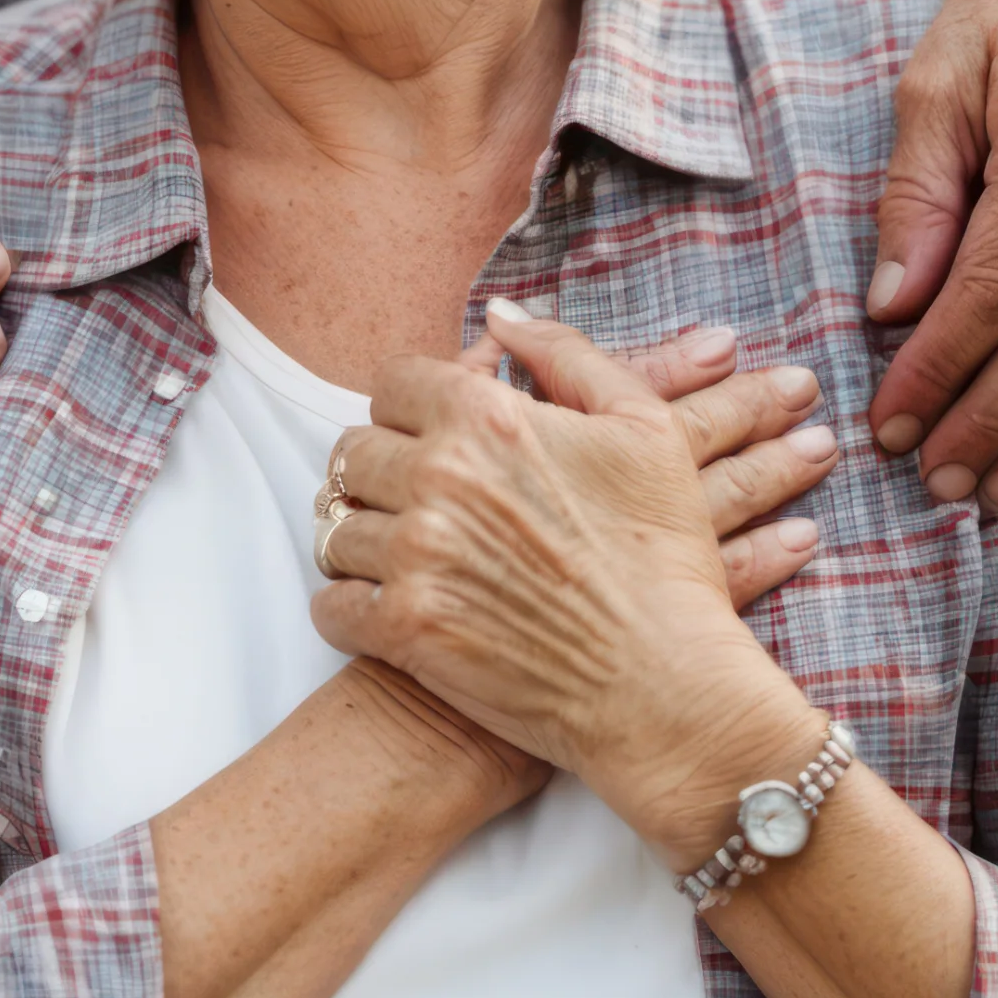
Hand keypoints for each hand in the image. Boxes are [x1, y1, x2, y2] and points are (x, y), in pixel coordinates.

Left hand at [311, 308, 834, 864]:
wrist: (666, 682)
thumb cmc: (664, 555)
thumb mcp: (644, 427)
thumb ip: (566, 355)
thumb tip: (500, 315)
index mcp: (486, 418)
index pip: (392, 383)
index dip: (413, 407)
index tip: (433, 437)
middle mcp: (439, 478)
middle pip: (354, 453)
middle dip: (382, 472)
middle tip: (417, 501)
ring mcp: (416, 556)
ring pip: (334, 528)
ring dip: (363, 540)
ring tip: (404, 557)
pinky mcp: (404, 630)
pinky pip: (331, 606)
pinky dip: (349, 609)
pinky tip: (388, 611)